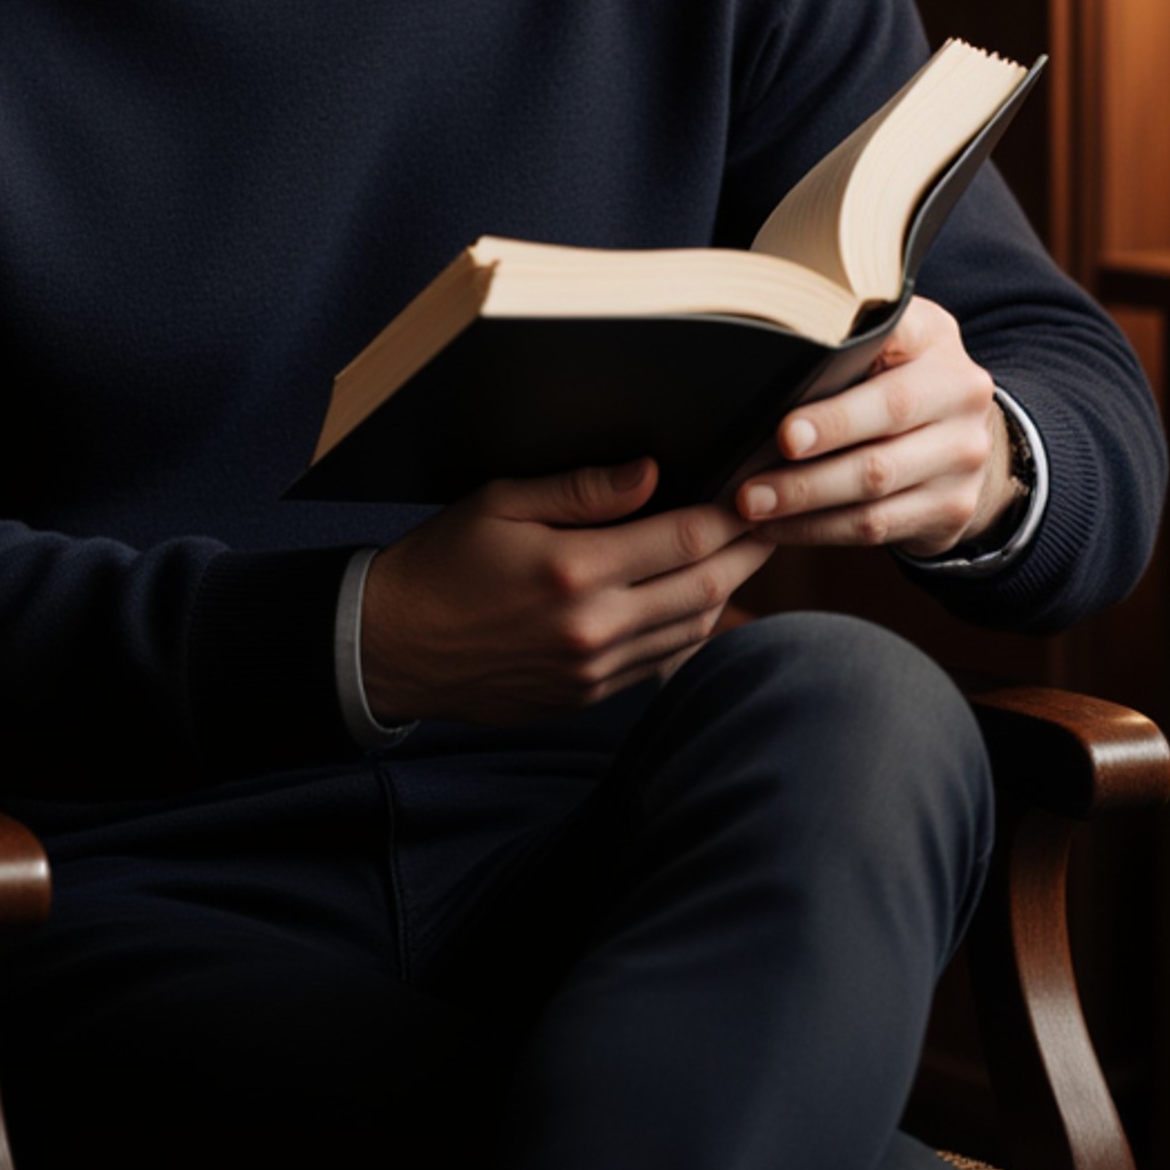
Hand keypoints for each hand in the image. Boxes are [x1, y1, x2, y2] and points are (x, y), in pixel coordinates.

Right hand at [360, 460, 774, 727]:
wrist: (393, 647)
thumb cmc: (443, 561)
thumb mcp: (501, 502)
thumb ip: (582, 489)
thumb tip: (653, 473)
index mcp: (575, 570)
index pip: (683, 536)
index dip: (733, 512)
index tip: (760, 486)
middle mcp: (594, 627)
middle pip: (705, 588)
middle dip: (748, 551)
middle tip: (776, 519)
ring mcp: (594, 670)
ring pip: (692, 631)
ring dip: (727, 592)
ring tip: (745, 554)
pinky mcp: (586, 697)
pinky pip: (661, 663)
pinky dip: (690, 630)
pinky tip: (696, 601)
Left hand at [730, 296, 1014, 557]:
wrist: (961, 440)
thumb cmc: (893, 380)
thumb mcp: (883, 344)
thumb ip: (841, 342)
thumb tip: (760, 362)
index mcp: (934, 337)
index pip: (894, 332)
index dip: (845, 359)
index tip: (790, 414)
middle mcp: (961, 392)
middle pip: (888, 412)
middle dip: (820, 437)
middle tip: (760, 459)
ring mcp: (964, 453)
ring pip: (877, 479)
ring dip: (806, 494)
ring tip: (752, 503)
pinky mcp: (954, 505)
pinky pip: (878, 523)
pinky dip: (819, 528)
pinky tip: (778, 527)